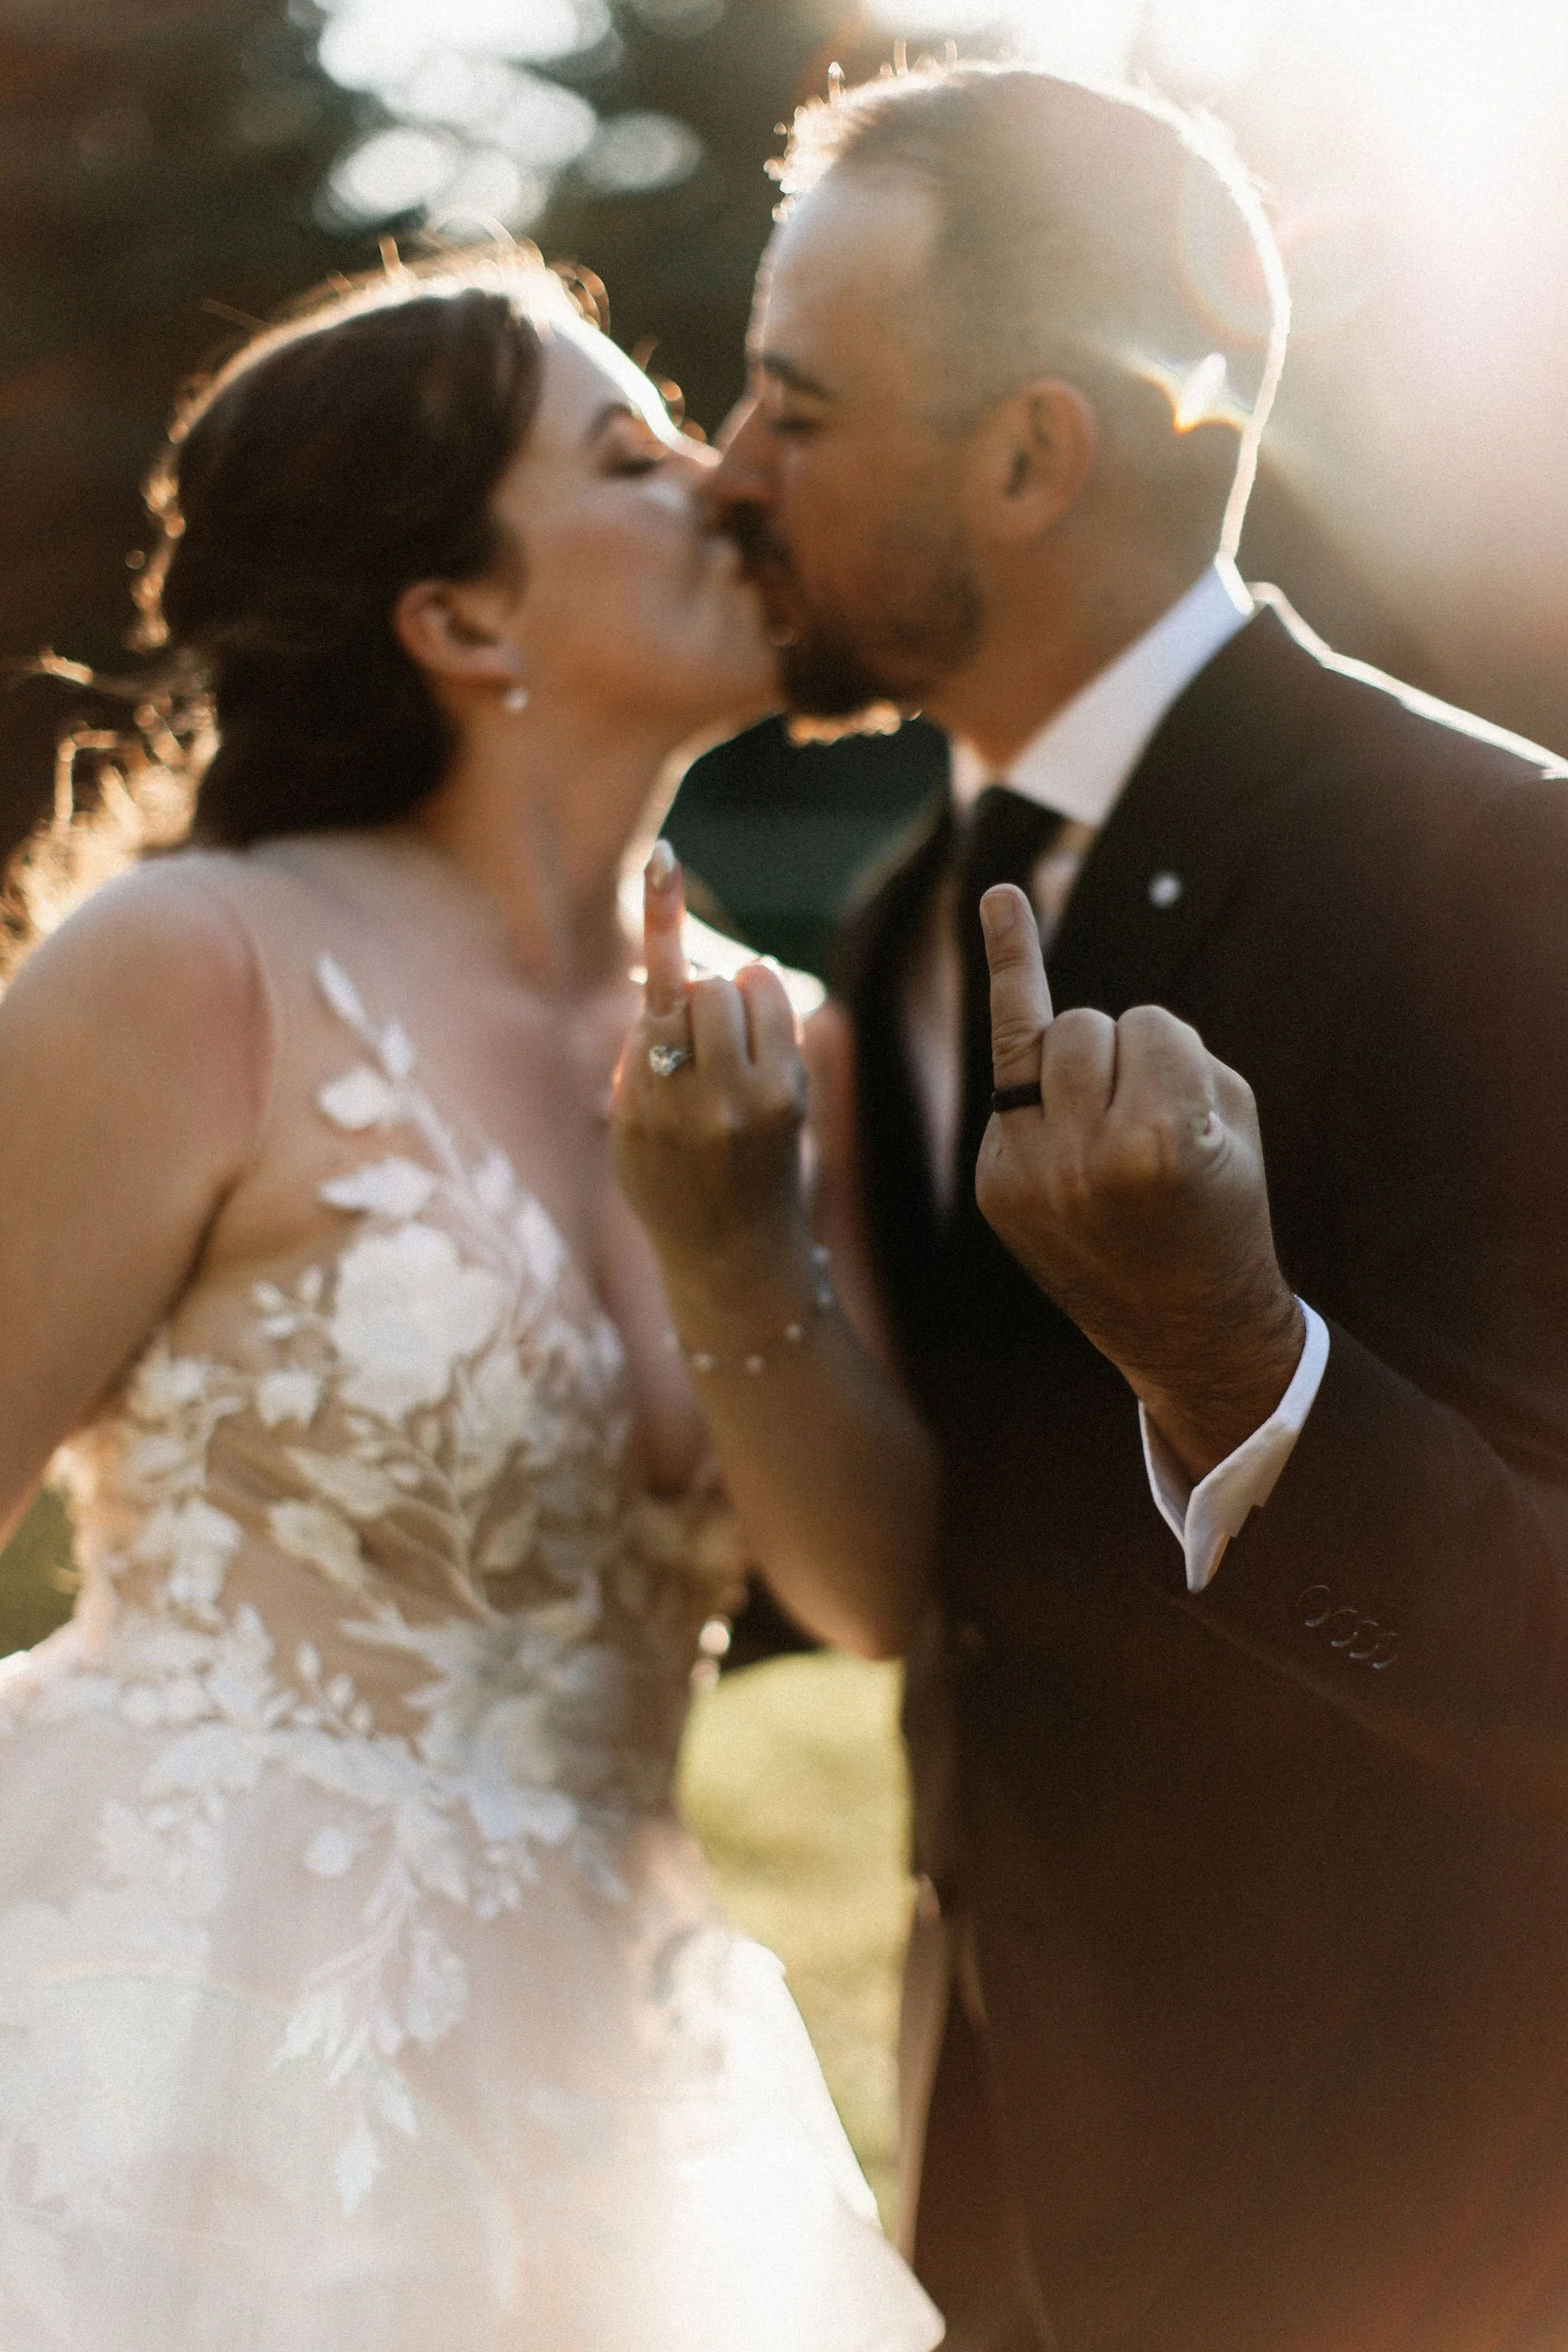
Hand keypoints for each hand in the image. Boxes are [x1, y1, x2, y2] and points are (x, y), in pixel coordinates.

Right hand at [611, 844, 814, 1312]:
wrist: (731, 1253)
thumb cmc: (665, 1183)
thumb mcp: (627, 1132)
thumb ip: (637, 1060)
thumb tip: (664, 984)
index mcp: (648, 1109)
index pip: (656, 1001)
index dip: (661, 926)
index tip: (665, 859)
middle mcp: (704, 1101)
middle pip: (702, 989)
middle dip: (690, 995)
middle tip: (687, 1031)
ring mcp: (756, 1099)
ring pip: (742, 991)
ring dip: (727, 997)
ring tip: (719, 1040)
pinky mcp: (793, 1096)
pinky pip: (779, 1013)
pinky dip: (761, 1010)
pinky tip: (751, 1045)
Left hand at [975, 883, 1304, 1479]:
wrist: (1184, 1325)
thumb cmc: (1221, 1205)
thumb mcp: (1229, 1114)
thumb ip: (1171, 1041)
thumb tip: (1085, 984)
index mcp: (1157, 1142)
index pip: (1154, 1025)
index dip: (1176, 1059)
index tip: (1189, 1117)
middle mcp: (1081, 1159)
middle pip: (1090, 1025)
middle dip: (1125, 1054)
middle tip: (1144, 1119)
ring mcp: (1026, 1174)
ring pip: (1043, 1040)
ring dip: (1080, 1059)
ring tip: (1103, 1116)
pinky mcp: (995, 1184)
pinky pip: (1005, 1073)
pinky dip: (1014, 989)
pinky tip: (1001, 902)